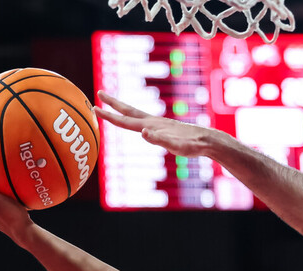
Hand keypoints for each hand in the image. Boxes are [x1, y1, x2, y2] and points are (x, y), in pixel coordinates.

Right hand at [94, 91, 216, 156]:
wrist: (208, 141)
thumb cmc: (193, 146)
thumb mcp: (176, 146)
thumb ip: (160, 139)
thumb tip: (144, 132)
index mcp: (152, 126)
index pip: (125, 121)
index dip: (109, 116)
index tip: (94, 108)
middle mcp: (154, 122)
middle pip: (129, 111)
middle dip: (113, 103)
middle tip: (99, 93)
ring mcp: (160, 124)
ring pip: (137, 115)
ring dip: (123, 110)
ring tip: (113, 105)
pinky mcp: (166, 128)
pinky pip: (145, 122)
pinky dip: (136, 119)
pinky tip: (137, 123)